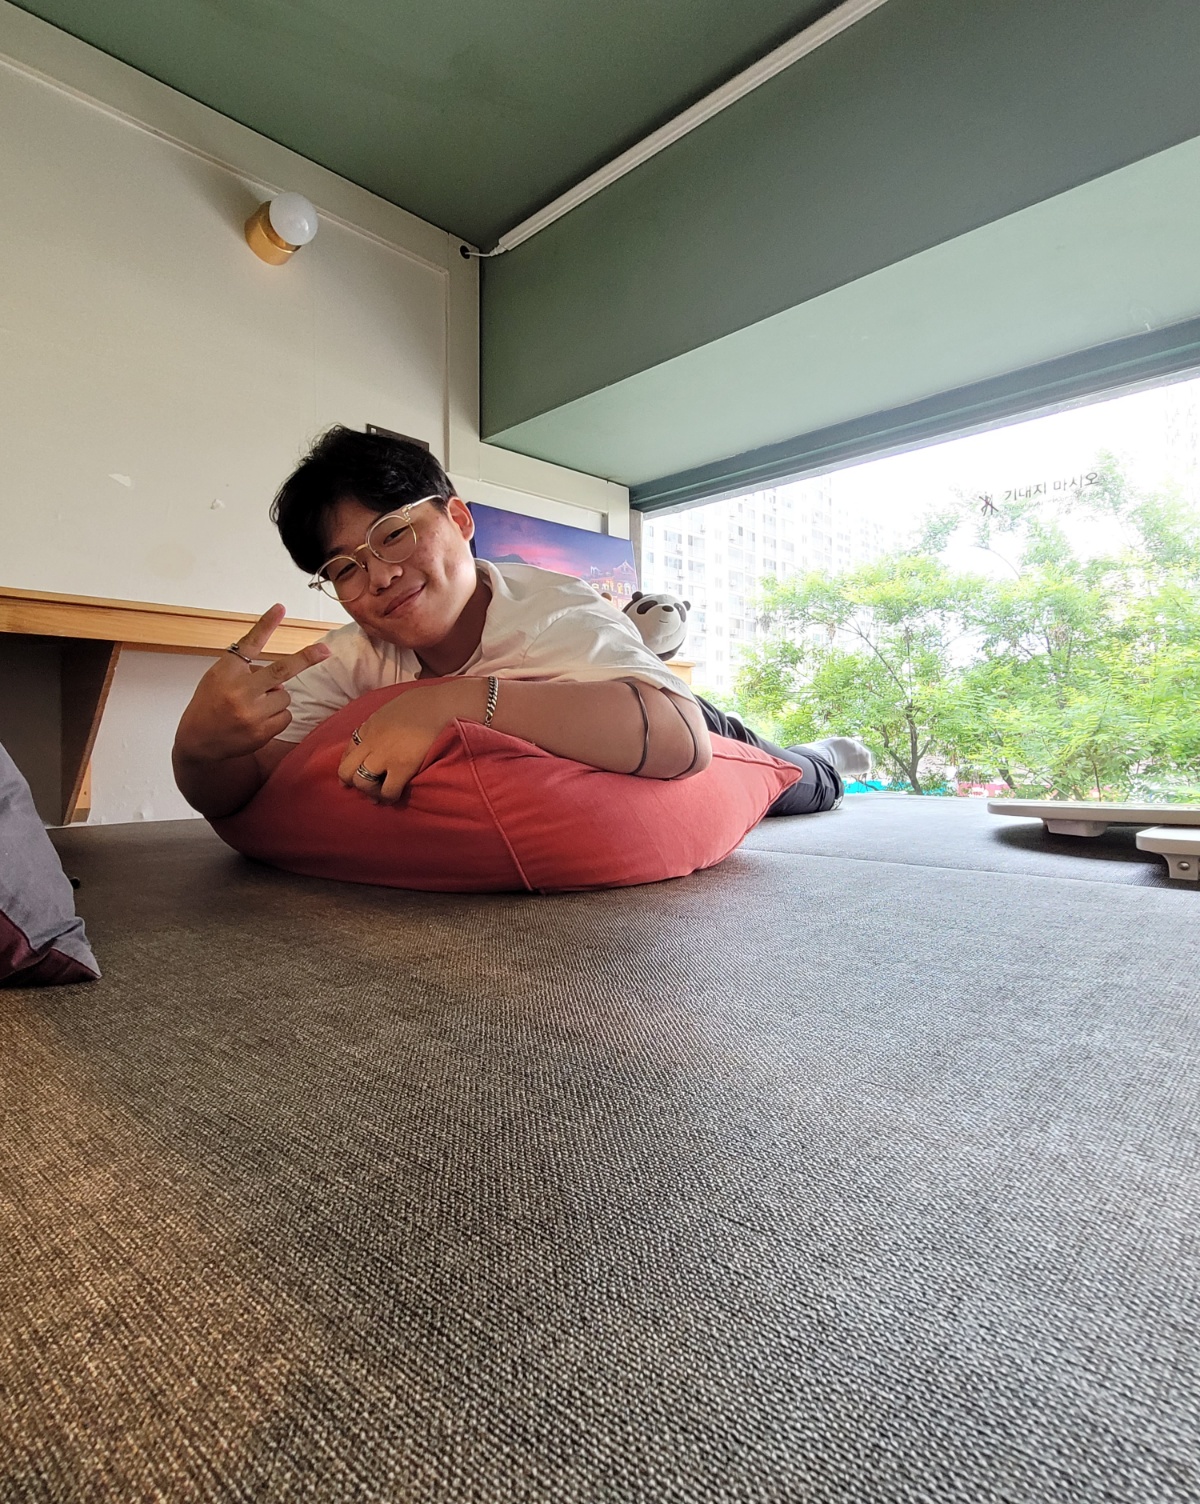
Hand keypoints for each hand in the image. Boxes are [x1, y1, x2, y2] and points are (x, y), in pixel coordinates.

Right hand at [175, 604, 331, 763]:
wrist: (197, 740)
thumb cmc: (209, 704)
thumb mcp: (219, 677)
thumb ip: (246, 670)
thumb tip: (281, 681)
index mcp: (228, 671)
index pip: (250, 643)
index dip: (266, 624)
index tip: (280, 608)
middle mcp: (240, 690)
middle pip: (281, 671)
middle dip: (307, 658)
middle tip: (324, 651)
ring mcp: (251, 712)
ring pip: (285, 697)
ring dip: (276, 700)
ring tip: (253, 707)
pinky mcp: (261, 731)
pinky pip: (286, 716)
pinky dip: (276, 717)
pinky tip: (257, 721)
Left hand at [337, 679, 484, 801]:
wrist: (446, 704)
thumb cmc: (428, 701)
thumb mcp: (395, 706)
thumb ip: (384, 721)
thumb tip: (386, 730)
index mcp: (370, 725)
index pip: (348, 751)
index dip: (351, 765)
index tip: (357, 773)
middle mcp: (371, 741)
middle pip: (346, 770)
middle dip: (353, 782)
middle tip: (368, 787)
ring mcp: (384, 755)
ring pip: (361, 783)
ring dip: (370, 791)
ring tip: (382, 793)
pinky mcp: (401, 767)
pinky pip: (387, 791)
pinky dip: (389, 797)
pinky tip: (397, 796)